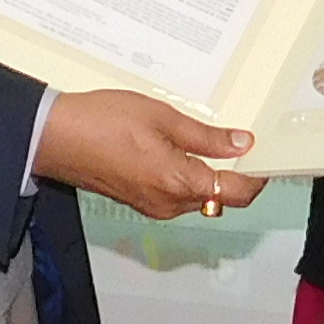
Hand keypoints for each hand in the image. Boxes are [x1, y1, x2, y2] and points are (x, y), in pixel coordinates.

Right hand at [38, 88, 254, 220]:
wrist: (56, 137)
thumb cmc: (104, 121)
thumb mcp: (162, 117)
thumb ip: (205, 136)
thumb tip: (242, 143)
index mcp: (179, 182)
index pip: (236, 192)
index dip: (258, 176)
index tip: (267, 155)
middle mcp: (170, 204)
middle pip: (220, 198)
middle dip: (237, 174)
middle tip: (243, 140)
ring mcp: (154, 206)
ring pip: (200, 198)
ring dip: (212, 176)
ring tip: (214, 139)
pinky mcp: (140, 202)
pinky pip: (178, 196)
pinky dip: (189, 178)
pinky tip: (184, 149)